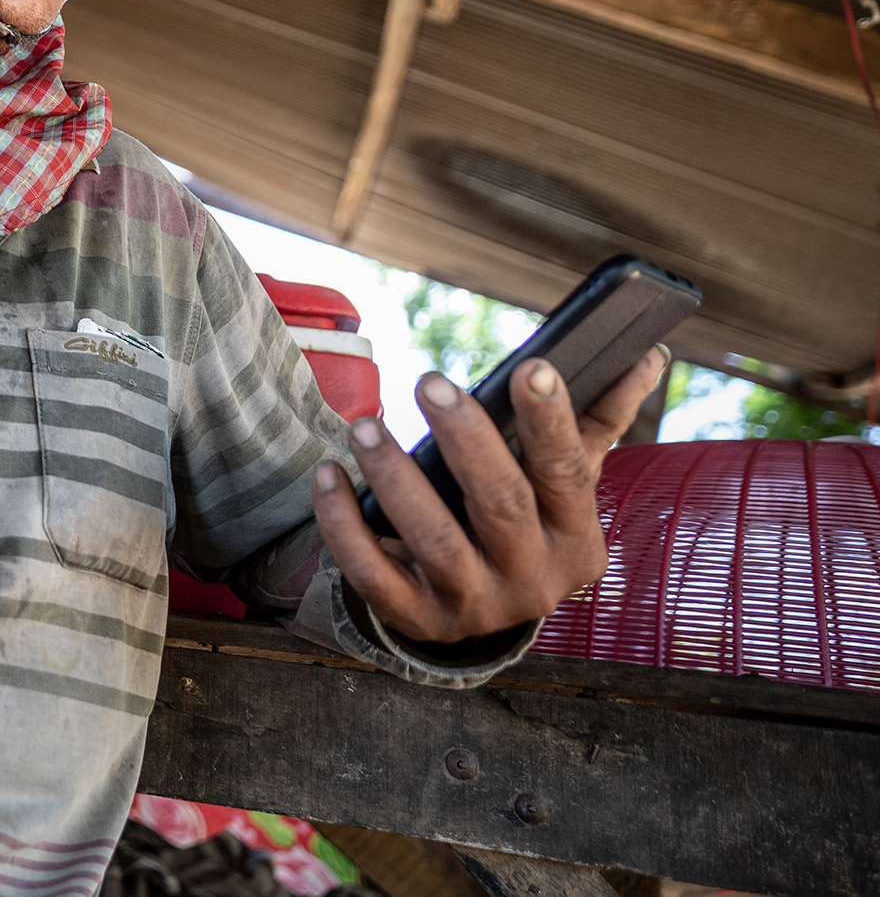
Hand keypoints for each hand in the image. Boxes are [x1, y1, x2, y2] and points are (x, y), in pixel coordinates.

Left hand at [311, 347, 667, 644]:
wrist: (488, 613)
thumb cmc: (529, 524)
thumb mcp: (568, 482)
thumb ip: (600, 419)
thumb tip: (647, 354)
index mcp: (577, 538)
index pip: (569, 475)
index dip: (551, 422)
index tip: (532, 367)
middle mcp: (533, 579)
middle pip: (501, 505)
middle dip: (466, 441)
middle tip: (429, 382)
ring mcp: (476, 605)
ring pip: (435, 541)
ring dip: (395, 479)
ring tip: (363, 426)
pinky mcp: (420, 620)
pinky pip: (374, 575)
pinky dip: (345, 526)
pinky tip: (328, 477)